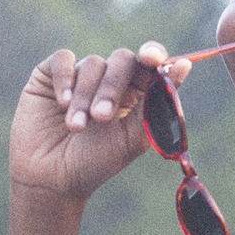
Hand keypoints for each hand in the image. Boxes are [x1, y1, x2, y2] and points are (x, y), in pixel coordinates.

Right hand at [9, 41, 190, 199]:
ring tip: (77, 128)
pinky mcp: (50, 75)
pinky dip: (65, 78)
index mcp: (135, 94)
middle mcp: (109, 80)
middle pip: (122, 60)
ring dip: (85, 96)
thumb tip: (185, 65)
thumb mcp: (131, 138)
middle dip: (113, 87)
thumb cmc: (94, 163)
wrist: (50, 180)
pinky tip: (62, 104)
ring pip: (92, 64)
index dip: (153, 55)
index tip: (151, 59)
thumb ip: (157, 103)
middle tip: (102, 117)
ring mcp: (80, 76)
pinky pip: (63, 60)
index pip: (149, 64)